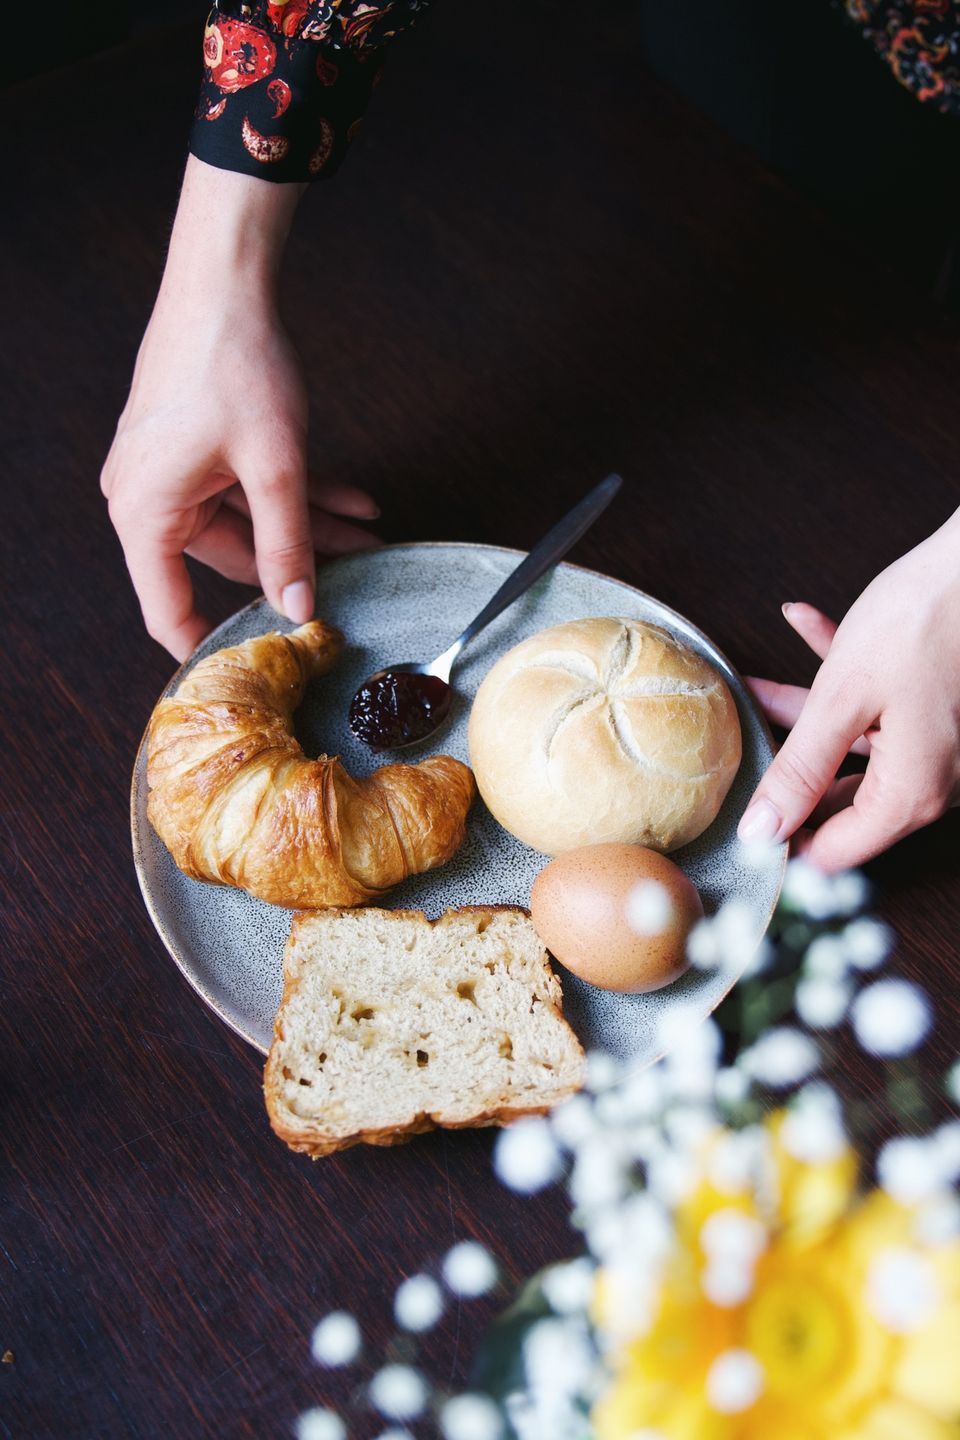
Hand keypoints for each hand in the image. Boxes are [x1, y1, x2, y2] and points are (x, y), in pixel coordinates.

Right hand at [101, 157, 378, 660]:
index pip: (168, 608)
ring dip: (308, 528)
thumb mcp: (272, 465)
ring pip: (249, 520)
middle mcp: (147, 497)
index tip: (251, 673)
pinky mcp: (195, 447)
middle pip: (227, 559)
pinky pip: (246, 487)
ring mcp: (172, 471)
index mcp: (145, 513)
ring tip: (368, 536)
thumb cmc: (232, 363)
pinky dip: (296, 494)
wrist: (224, 280)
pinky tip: (353, 501)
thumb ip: (288, 544)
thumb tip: (300, 608)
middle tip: (356, 582)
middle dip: (297, 567)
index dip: (210, 645)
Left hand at [738, 509, 959, 869]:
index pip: (835, 853)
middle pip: (839, 802)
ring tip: (758, 688)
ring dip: (805, 715)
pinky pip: (874, 711)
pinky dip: (840, 679)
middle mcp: (928, 781)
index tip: (739, 827)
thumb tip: (762, 831)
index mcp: (909, 793)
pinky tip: (802, 623)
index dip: (783, 845)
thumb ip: (799, 770)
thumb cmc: (922, 621)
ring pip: (849, 749)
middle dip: (787, 772)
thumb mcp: (842, 699)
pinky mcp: (930, 712)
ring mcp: (931, 746)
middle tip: (741, 757)